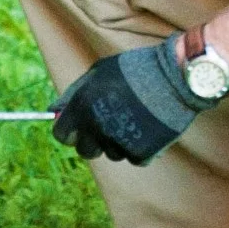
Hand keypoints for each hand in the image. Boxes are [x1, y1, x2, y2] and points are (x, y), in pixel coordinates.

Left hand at [53, 34, 206, 163]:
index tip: (78, 130)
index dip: (70, 133)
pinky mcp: (140, 153)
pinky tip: (149, 127)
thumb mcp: (98, 72)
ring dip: (119, 142)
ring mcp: (117, 141)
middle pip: (85, 150)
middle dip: (93, 141)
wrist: (174, 77)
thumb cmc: (134, 70)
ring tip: (135, 118)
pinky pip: (133, 157)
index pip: (62, 135)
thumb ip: (73, 93)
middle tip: (110, 125)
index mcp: (82, 106)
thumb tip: (54, 112)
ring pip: (111, 153)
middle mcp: (95, 126)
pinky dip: (141, 147)